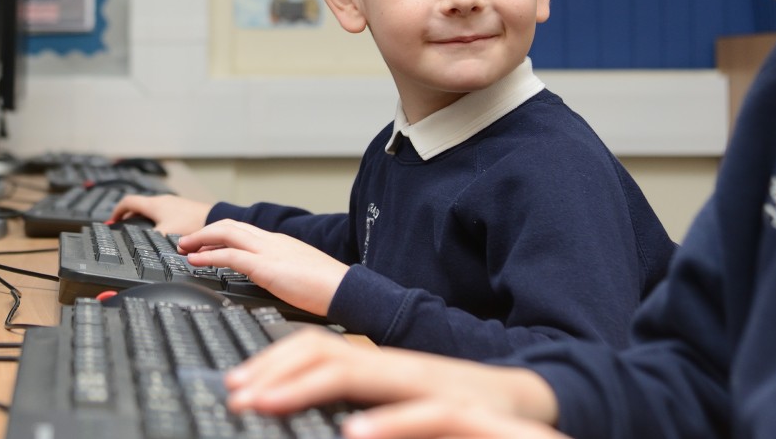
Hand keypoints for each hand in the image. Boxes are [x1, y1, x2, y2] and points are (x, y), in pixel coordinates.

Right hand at [106, 194, 210, 234]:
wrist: (216, 220)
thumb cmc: (192, 225)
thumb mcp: (165, 236)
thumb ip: (150, 241)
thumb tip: (140, 249)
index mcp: (154, 205)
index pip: (128, 202)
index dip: (117, 211)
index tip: (112, 220)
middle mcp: (163, 201)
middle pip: (139, 206)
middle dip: (130, 217)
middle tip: (124, 228)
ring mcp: (174, 204)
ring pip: (153, 210)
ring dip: (144, 219)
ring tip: (142, 233)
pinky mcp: (184, 210)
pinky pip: (164, 213)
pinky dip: (157, 221)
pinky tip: (163, 234)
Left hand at [175, 220, 349, 316]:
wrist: (348, 290)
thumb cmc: (331, 288)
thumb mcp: (302, 274)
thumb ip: (285, 272)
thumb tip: (275, 281)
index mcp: (282, 243)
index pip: (244, 231)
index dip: (220, 234)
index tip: (205, 243)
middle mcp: (273, 241)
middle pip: (231, 225)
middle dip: (205, 232)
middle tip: (185, 242)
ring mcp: (270, 251)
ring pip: (226, 233)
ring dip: (201, 239)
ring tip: (184, 248)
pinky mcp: (267, 266)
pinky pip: (230, 255)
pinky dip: (208, 255)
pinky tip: (195, 261)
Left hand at [224, 329, 563, 437]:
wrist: (540, 409)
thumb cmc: (470, 418)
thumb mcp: (404, 412)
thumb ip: (365, 409)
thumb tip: (322, 422)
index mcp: (386, 367)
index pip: (320, 347)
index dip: (274, 363)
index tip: (237, 386)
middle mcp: (401, 367)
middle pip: (325, 348)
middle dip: (273, 369)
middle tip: (235, 393)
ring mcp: (430, 385)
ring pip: (360, 370)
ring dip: (305, 386)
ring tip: (265, 404)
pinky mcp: (462, 409)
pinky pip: (420, 413)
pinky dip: (384, 424)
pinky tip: (352, 435)